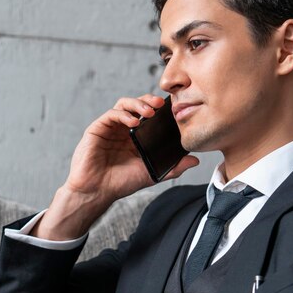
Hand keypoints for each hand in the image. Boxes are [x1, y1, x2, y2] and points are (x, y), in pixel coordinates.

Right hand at [65, 94, 199, 202]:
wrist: (97, 191)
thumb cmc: (120, 183)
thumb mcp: (152, 174)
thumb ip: (173, 168)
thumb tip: (195, 160)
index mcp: (135, 137)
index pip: (148, 115)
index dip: (159, 109)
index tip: (172, 108)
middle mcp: (122, 129)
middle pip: (136, 105)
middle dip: (149, 100)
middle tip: (161, 104)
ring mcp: (110, 128)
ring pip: (124, 104)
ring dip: (137, 104)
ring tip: (149, 112)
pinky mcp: (98, 129)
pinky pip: (112, 114)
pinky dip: (124, 115)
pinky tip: (134, 122)